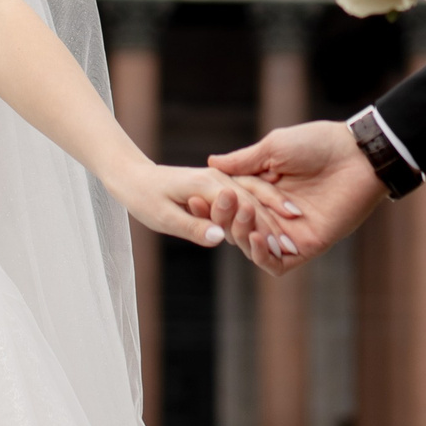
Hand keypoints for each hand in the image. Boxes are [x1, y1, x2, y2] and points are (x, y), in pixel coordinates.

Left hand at [113, 162, 280, 250]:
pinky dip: (264, 204)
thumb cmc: (144, 199)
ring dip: (274, 213)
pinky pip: (246, 192)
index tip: (278, 249)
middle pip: (254, 200)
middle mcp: (218, 178)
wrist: (133, 177)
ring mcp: (220, 178)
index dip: (261, 228)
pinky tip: (276, 217)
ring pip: (254, 194)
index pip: (243, 206)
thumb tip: (219, 238)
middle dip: (274, 223)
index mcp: (207, 184)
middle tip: (292, 247)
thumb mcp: (163, 217)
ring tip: (290, 234)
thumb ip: (192, 226)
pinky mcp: (219, 183)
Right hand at [209, 120, 384, 276]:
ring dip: (242, 234)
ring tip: (244, 213)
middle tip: (225, 202)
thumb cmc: (318, 144)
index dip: (212, 203)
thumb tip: (211, 162)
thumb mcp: (275, 148)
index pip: (230, 205)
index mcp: (262, 190)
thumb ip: (245, 162)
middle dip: (226, 218)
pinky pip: (276, 264)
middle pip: (237, 228)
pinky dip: (262, 255)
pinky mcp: (306, 246)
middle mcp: (272, 214)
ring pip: (252, 247)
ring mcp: (288, 232)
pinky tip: (257, 238)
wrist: (357, 155)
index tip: (195, 197)